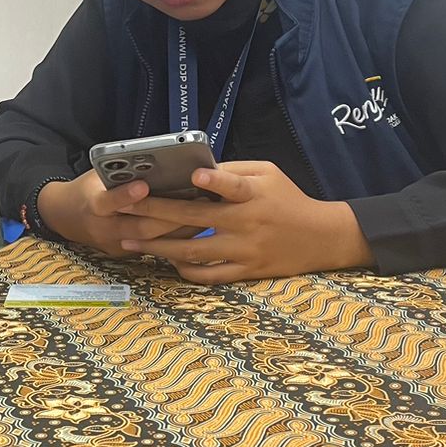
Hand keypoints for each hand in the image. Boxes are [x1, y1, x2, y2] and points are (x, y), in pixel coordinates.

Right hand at [36, 170, 202, 257]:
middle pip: (139, 227)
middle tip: (197, 202)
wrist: (66, 217)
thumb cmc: (90, 189)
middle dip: (170, 217)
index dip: (126, 195)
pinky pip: (153, 249)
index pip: (108, 202)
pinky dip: (175, 239)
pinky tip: (196, 228)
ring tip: (204, 214)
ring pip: (152, 242)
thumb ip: (120, 173)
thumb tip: (156, 163)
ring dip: (180, 230)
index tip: (144, 185)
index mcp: (93, 204)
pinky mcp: (126, 256)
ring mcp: (115, 246)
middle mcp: (103, 229)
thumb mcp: (97, 175)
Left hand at [119, 161, 374, 282]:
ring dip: (158, 246)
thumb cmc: (288, 199)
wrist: (321, 237)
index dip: (214, 180)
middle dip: (155, 211)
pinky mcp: (246, 271)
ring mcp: (244, 250)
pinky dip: (185, 270)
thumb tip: (195, 170)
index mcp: (253, 195)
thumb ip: (234, 170)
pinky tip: (166, 261)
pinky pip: (209, 275)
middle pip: (195, 218)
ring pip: (193, 252)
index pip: (233, 185)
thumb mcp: (269, 173)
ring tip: (129, 240)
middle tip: (124, 205)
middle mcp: (246, 223)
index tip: (193, 175)